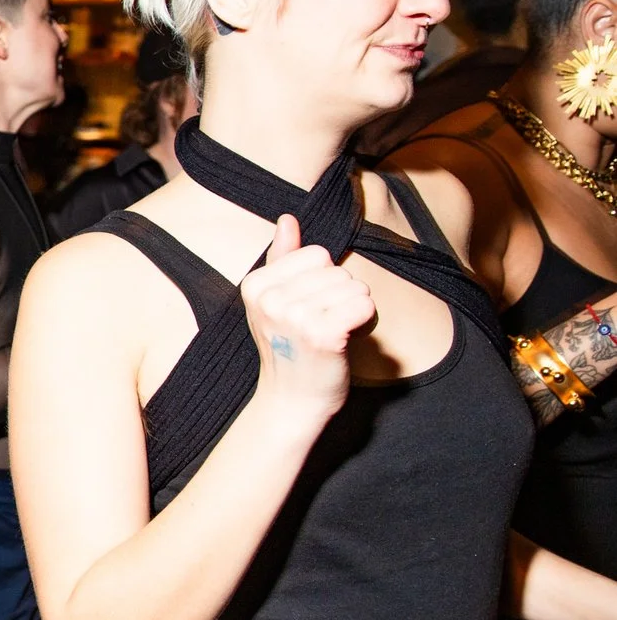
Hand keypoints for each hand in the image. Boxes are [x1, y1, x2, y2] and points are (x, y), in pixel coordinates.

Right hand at [242, 214, 373, 428]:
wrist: (291, 401)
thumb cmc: (289, 349)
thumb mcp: (274, 301)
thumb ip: (282, 257)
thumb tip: (287, 218)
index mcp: (255, 285)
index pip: (317, 254)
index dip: (322, 281)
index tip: (307, 308)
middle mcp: (270, 299)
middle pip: (337, 270)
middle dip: (340, 296)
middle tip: (321, 326)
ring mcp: (294, 318)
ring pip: (354, 287)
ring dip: (353, 311)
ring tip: (332, 334)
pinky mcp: (323, 336)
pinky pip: (364, 306)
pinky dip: (364, 322)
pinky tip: (345, 340)